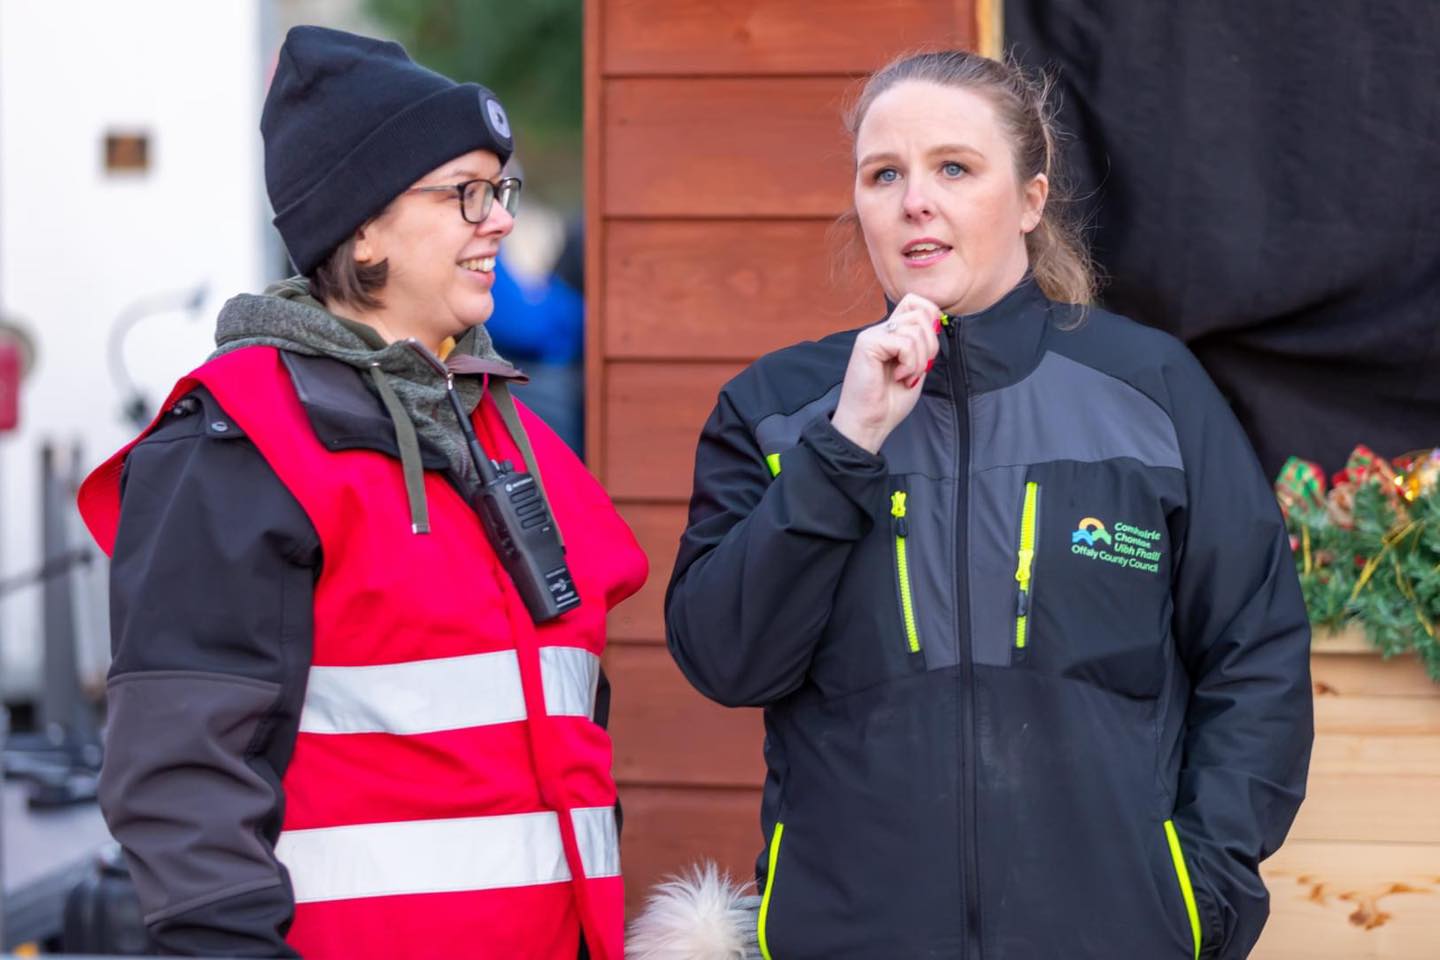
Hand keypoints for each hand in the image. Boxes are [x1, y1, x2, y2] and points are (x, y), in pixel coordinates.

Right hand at [830, 294, 942, 453]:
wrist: (869, 423)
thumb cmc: (889, 401)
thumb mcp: (916, 367)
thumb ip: (923, 344)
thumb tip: (938, 321)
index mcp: (891, 333)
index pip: (916, 302)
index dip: (931, 317)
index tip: (928, 348)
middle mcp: (880, 329)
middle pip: (920, 312)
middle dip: (930, 343)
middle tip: (918, 368)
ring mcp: (872, 335)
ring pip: (916, 328)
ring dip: (919, 359)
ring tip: (906, 376)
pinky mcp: (868, 344)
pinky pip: (905, 343)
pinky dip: (910, 364)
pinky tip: (898, 377)